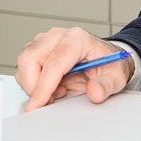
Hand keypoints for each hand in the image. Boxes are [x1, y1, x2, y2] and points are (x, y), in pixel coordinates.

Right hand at [16, 27, 133, 111]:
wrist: (106, 58)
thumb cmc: (109, 65)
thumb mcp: (116, 77)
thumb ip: (106, 86)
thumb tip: (94, 93)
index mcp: (77, 39)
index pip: (54, 62)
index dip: (44, 85)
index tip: (38, 104)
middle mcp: (57, 36)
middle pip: (30, 59)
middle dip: (33, 86)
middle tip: (50, 101)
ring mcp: (45, 40)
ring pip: (24, 63)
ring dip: (33, 84)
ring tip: (58, 91)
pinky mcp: (37, 48)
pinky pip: (24, 67)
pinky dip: (32, 82)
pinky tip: (52, 87)